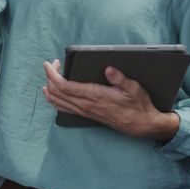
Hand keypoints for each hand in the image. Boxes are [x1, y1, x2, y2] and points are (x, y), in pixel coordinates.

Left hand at [42, 60, 178, 139]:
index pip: (64, 86)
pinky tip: (53, 92)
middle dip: (50, 76)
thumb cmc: (138, 105)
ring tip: (51, 74)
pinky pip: (63, 108)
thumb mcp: (133, 88)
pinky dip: (54, 99)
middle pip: (56, 92)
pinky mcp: (86, 115)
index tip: (48, 64)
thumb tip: (108, 68)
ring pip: (57, 102)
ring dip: (50, 87)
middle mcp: (85, 106)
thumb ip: (120, 78)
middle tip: (54, 63)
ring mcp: (84, 112)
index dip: (52, 74)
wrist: (141, 125)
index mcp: (94, 96)